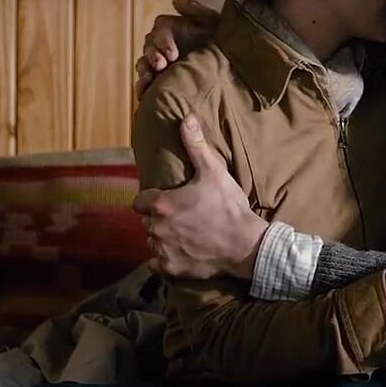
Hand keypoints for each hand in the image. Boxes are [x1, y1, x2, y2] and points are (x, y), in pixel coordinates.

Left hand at [132, 114, 266, 279]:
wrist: (246, 244)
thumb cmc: (228, 206)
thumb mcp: (214, 171)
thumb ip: (195, 145)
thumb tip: (186, 118)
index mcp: (160, 204)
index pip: (140, 201)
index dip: (152, 199)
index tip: (168, 199)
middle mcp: (156, 228)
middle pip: (146, 222)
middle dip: (158, 218)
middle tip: (181, 215)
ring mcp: (162, 250)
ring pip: (152, 241)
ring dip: (163, 237)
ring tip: (183, 233)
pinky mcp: (171, 268)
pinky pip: (158, 263)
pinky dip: (166, 259)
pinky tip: (182, 252)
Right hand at [135, 0, 220, 98]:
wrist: (236, 67)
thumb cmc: (225, 41)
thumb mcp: (215, 23)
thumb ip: (196, 10)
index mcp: (174, 30)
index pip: (160, 30)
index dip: (163, 41)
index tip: (172, 54)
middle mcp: (164, 46)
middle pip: (149, 47)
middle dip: (153, 56)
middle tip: (161, 66)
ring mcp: (162, 65)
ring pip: (144, 65)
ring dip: (144, 71)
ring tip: (149, 80)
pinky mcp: (162, 82)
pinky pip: (146, 85)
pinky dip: (143, 88)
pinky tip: (144, 94)